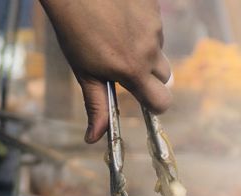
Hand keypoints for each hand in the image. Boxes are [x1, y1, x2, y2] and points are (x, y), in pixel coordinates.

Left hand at [40, 0, 172, 142]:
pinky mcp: (155, 9)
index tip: (144, 100)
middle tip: (127, 66)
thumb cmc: (75, 29)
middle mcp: (150, 51)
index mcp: (133, 71)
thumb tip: (95, 138)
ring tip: (117, 34)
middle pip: (165, 77)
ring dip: (143, 48)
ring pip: (158, 48)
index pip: (162, 102)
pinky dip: (142, 26)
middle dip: (151, 77)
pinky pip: (155, 25)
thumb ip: (96, 104)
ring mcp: (155, 28)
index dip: (155, 105)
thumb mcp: (84, 71)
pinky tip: (122, 17)